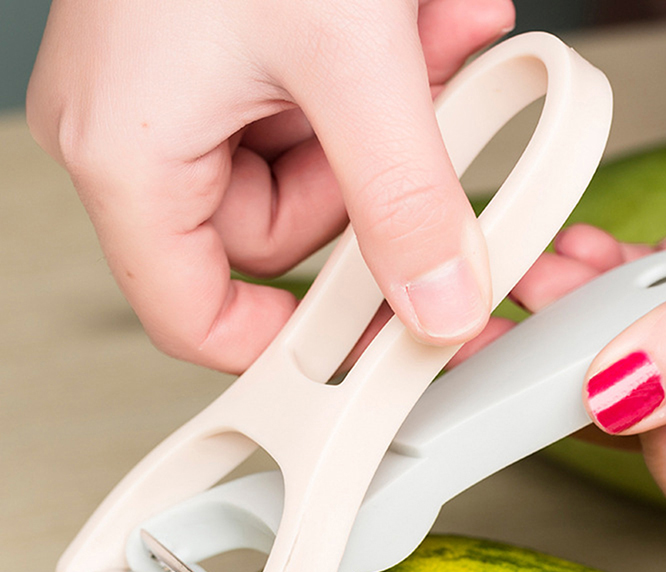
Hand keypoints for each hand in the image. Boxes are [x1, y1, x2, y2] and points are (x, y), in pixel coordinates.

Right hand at [27, 0, 514, 372]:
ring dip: (395, 123)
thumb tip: (439, 300)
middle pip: (280, 240)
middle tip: (427, 139)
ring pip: (315, 171)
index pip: (194, 317)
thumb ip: (402, 195)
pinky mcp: (236, 52)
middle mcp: (145, 129)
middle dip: (372, 193)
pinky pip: (323, 107)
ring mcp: (191, 89)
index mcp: (127, 152)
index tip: (370, 338)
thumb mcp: (345, 52)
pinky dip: (386, 78)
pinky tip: (422, 20)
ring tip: (430, 38)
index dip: (284, 346)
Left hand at [514, 116, 665, 540]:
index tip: (620, 382)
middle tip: (526, 350)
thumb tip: (620, 397)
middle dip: (589, 380)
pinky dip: (611, 272)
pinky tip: (578, 253)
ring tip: (542, 283)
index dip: (665, 448)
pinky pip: (657, 290)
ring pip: (649, 353)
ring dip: (584, 319)